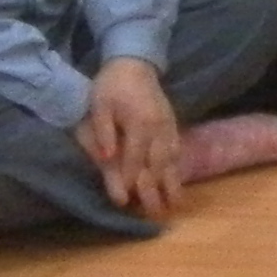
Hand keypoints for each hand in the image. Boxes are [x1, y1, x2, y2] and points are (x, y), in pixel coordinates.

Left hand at [75, 56, 181, 220]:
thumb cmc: (111, 85)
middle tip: (159, 214)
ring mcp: (168, 126)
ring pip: (172, 159)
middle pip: (158, 164)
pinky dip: (178, 167)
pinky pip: (177, 149)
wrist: (134, 63)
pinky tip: (177, 179)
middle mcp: (158, 128)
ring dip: (174, 182)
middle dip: (158, 190)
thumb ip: (103, 132)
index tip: (126, 202)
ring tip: (176, 203)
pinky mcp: (172, 124)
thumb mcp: (99, 105)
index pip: (135, 159)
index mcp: (139, 124)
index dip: (130, 180)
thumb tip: (107, 157)